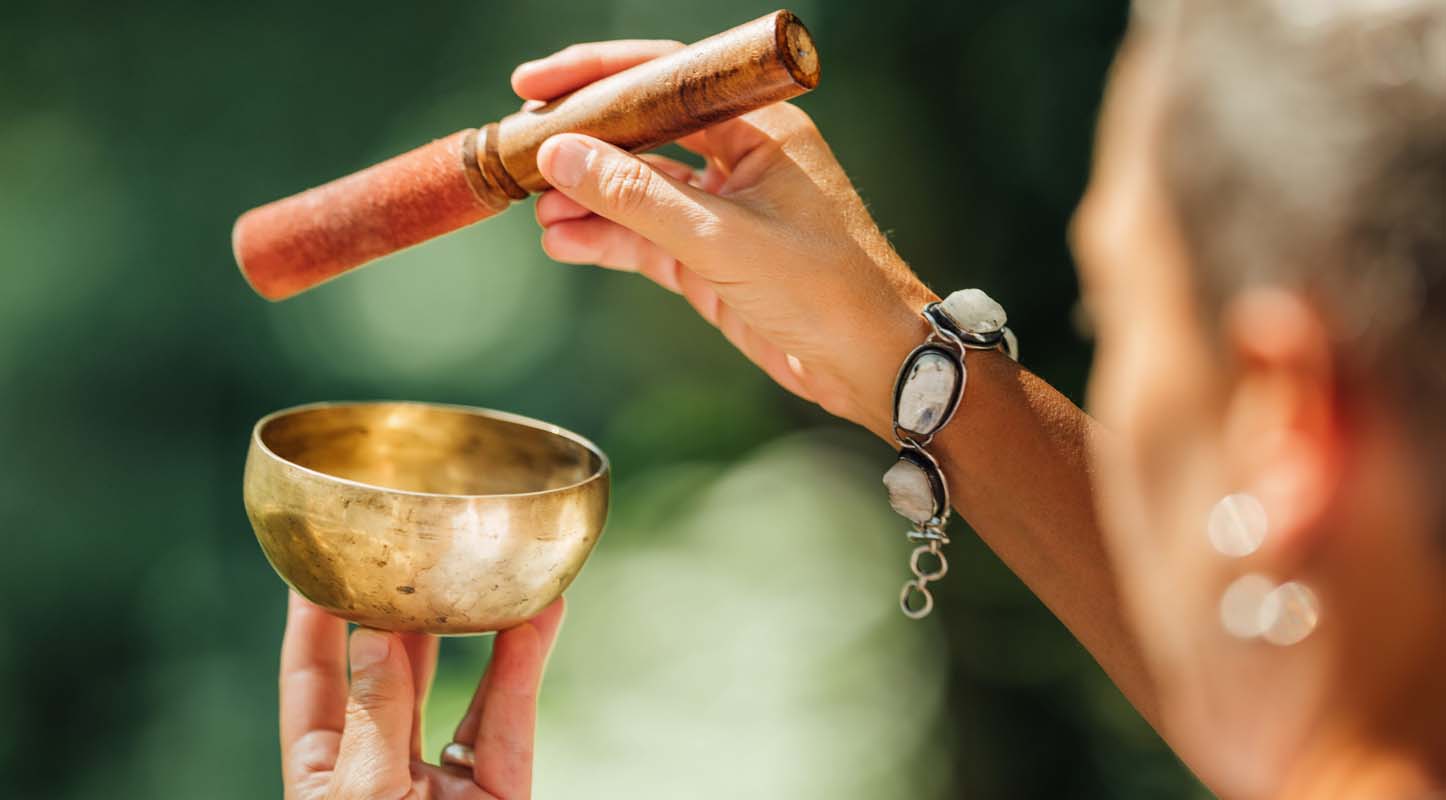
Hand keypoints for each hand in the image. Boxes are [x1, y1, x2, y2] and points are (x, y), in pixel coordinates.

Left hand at [279, 592, 563, 799]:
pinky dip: (522, 681)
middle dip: (405, 618)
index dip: (314, 625)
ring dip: (483, 639)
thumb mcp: (361, 795)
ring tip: (493, 580)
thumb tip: (374, 638)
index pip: (314, 685)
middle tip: (415, 557)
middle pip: (393, 681)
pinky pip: (510, 732)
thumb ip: (374, 717)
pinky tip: (530, 631)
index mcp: (327, 778)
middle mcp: (384, 776)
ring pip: (465, 700)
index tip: (318, 566)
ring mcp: (444, 791)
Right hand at [520, 41, 936, 438]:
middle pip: (642, 133)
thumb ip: (638, 197)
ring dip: (585, 199)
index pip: (665, 79)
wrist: (869, 365)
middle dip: (581, 144)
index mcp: (760, 126)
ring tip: (535, 211)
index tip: (534, 85)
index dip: (596, 77)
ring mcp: (720, 210)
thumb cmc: (824, 289)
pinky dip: (603, 239)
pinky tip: (562, 242)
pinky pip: (643, 237)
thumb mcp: (721, 238)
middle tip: (521, 152)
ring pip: (636, 190)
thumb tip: (560, 153)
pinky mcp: (709, 257)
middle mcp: (739, 158)